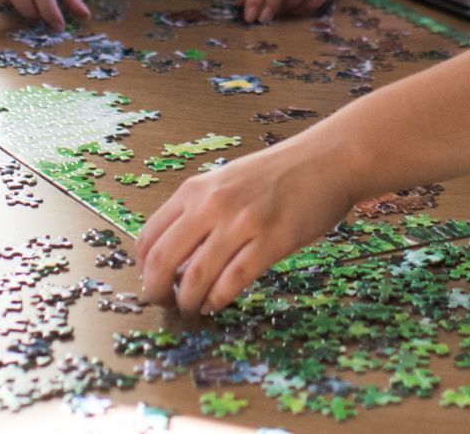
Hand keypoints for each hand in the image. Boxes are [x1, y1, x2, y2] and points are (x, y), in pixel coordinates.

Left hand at [135, 131, 360, 314]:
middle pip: (163, 260)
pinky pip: (233, 281)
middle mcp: (212, 204)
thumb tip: (174, 259)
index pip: (149, 237)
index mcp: (195, 189)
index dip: (142, 269)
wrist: (327, 160)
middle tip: (163, 303)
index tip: (151, 282)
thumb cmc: (277, 174)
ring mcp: (242, 223)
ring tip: (191, 309)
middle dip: (156, 291)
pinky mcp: (272, 241)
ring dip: (187, 302)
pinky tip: (216, 303)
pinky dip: (217, 299)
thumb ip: (199, 212)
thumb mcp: (226, 183)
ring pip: (196, 277)